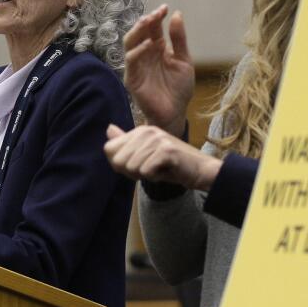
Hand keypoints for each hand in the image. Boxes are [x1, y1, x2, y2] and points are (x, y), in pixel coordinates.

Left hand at [104, 124, 219, 190]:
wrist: (199, 170)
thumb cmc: (170, 165)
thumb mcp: (144, 154)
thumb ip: (126, 143)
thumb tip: (108, 129)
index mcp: (139, 131)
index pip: (109, 150)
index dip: (121, 165)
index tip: (139, 165)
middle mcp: (146, 131)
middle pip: (118, 161)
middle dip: (132, 172)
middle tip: (151, 168)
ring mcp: (157, 139)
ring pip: (132, 168)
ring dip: (145, 175)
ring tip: (160, 169)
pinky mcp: (166, 150)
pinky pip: (146, 171)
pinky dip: (155, 177)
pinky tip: (166, 171)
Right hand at [123, 4, 194, 134]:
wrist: (176, 112)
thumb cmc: (179, 89)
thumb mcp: (184, 60)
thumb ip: (179, 39)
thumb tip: (177, 14)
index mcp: (157, 48)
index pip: (152, 28)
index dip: (157, 17)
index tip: (165, 8)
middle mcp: (144, 54)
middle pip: (139, 32)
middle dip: (146, 21)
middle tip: (156, 14)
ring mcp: (137, 66)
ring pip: (130, 43)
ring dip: (138, 31)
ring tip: (148, 22)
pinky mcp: (132, 78)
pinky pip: (130, 61)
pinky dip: (138, 51)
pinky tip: (149, 45)